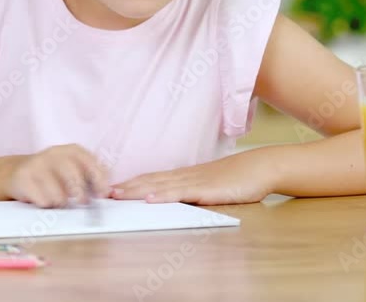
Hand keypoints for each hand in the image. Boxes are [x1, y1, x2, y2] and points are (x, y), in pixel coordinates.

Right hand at [5, 144, 108, 207]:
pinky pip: (42, 199)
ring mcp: (37, 164)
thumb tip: (110, 191)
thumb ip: (92, 176)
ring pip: (57, 191)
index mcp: (70, 150)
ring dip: (62, 201)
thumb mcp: (73, 168)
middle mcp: (53, 153)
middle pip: (72, 174)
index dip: (98, 178)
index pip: (88, 160)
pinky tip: (45, 200)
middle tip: (83, 202)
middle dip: (80, 192)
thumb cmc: (53, 174)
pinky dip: (47, 204)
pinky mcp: (23, 178)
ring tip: (61, 201)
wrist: (18, 172)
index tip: (103, 193)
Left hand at [111, 149, 275, 205]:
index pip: (153, 178)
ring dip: (136, 191)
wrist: (262, 167)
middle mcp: (186, 176)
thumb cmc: (240, 177)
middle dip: (126, 187)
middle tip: (103, 192)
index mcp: (187, 175)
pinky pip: (181, 193)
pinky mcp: (207, 190)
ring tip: (117, 195)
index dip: (132, 183)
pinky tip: (150, 199)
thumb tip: (177, 195)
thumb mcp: (213, 183)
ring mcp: (196, 182)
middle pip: (150, 180)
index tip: (112, 187)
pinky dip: (163, 195)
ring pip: (160, 186)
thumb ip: (195, 189)